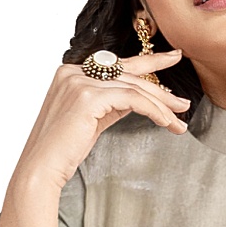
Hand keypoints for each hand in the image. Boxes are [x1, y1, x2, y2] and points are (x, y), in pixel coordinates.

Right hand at [12, 49, 189, 193]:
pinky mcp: (87, 96)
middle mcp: (73, 70)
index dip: (148, 61)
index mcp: (72, 72)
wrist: (42, 168)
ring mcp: (78, 80)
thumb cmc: (64, 151)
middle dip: (160, 90)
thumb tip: (138, 98)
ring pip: (133, 87)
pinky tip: (165, 121)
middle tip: (183, 103)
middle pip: (128, 75)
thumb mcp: (92, 120)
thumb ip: (111, 103)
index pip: (117, 64)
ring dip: (161, 105)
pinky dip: (152, 109)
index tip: (172, 58)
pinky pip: (131, 98)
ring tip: (180, 121)